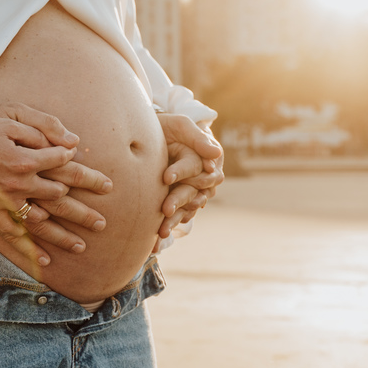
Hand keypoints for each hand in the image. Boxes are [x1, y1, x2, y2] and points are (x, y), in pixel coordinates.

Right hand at [0, 102, 112, 258]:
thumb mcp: (12, 117)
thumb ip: (44, 129)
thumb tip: (73, 143)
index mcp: (27, 159)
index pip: (66, 169)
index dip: (87, 176)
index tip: (105, 185)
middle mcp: (18, 184)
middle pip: (59, 201)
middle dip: (83, 212)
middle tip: (103, 223)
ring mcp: (3, 200)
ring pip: (40, 223)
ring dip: (62, 235)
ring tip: (82, 245)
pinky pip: (12, 233)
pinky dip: (29, 247)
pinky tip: (45, 259)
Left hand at [155, 114, 223, 242]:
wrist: (150, 136)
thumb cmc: (169, 127)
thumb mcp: (182, 126)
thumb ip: (198, 138)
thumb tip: (216, 154)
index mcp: (203, 162)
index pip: (197, 170)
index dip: (182, 173)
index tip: (166, 176)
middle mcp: (198, 180)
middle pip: (192, 193)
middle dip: (178, 201)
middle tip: (165, 210)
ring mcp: (187, 192)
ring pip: (184, 210)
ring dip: (173, 221)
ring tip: (160, 233)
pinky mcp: (175, 202)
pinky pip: (176, 218)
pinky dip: (167, 227)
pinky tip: (156, 242)